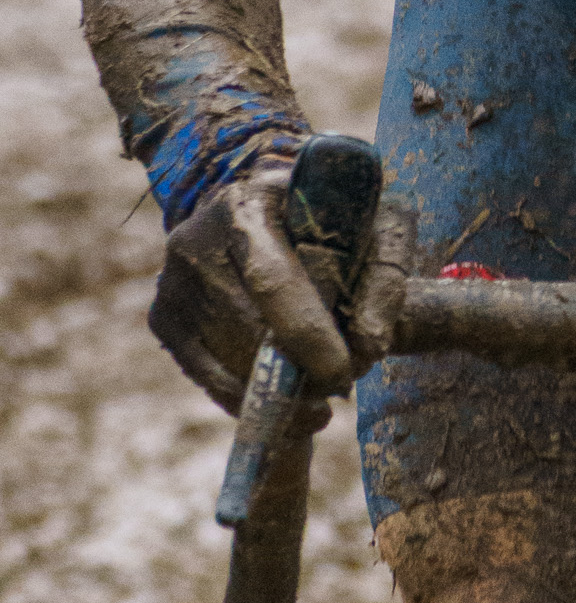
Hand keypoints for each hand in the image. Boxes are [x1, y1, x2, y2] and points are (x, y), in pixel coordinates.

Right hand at [150, 158, 415, 413]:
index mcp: (249, 203)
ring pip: (228, 361)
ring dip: (279, 387)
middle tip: (342, 383)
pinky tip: (287, 399)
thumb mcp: (375, 224)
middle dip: (300, 369)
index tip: (345, 371)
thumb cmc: (332, 217)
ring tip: (320, 383)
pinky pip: (209, 379)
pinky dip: (252, 397)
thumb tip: (368, 348)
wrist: (267, 206)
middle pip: (247, 329)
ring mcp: (172, 281)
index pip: (272, 280)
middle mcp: (196, 237)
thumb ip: (385, 279)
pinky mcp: (163, 317)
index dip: (308, 334)